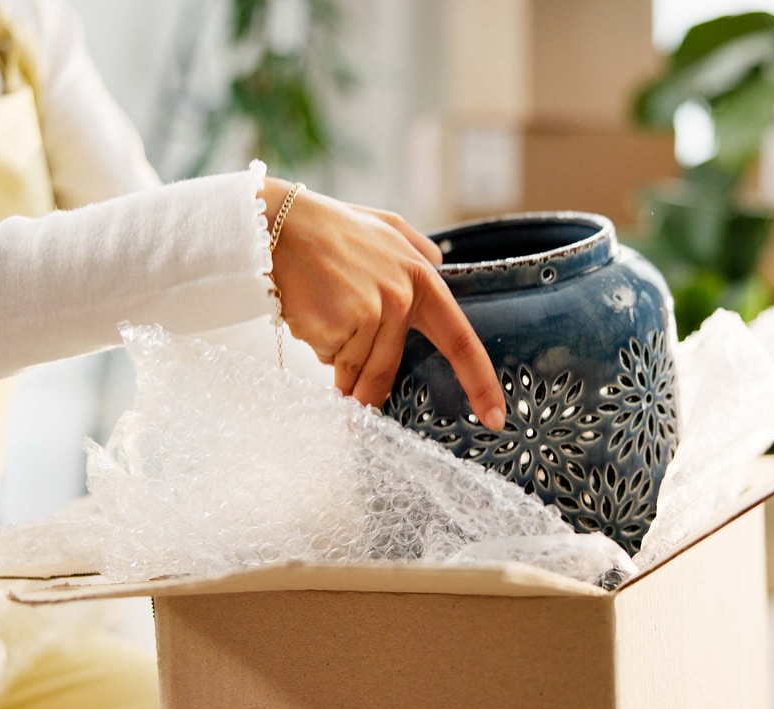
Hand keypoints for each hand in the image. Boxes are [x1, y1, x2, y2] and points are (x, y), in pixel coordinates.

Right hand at [262, 178, 505, 430]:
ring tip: (318, 317)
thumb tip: (438, 262)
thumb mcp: (386, 228)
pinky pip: (329, 357)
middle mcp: (400, 299)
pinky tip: (307, 311)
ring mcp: (370, 314)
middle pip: (387, 369)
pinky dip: (317, 344)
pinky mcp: (338, 326)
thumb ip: (416, 250)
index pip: (460, 339)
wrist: (278, 225)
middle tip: (356, 406)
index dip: (480, 382)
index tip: (495, 417)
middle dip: (366, 394)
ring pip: (354, 367)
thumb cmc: (330, 228)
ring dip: (335, 358)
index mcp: (420, 278)